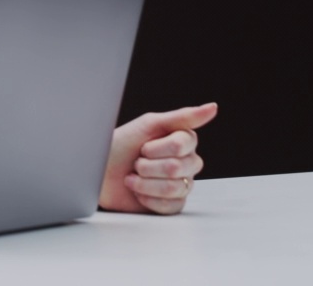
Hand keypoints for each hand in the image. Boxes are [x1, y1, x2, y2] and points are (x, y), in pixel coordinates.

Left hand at [99, 102, 217, 214]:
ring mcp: (182, 185)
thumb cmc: (121, 145)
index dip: (157, 148)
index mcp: (184, 141)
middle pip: (177, 168)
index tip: (143, 146)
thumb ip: (183, 117)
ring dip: (145, 183)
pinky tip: (138, 193)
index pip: (182, 145)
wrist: (99, 173)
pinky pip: (170, 206)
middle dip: (148, 166)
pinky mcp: (173, 205)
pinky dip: (148, 199)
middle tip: (136, 162)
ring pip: (174, 188)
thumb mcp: (149, 124)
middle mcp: (187, 163)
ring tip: (133, 177)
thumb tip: (213, 107)